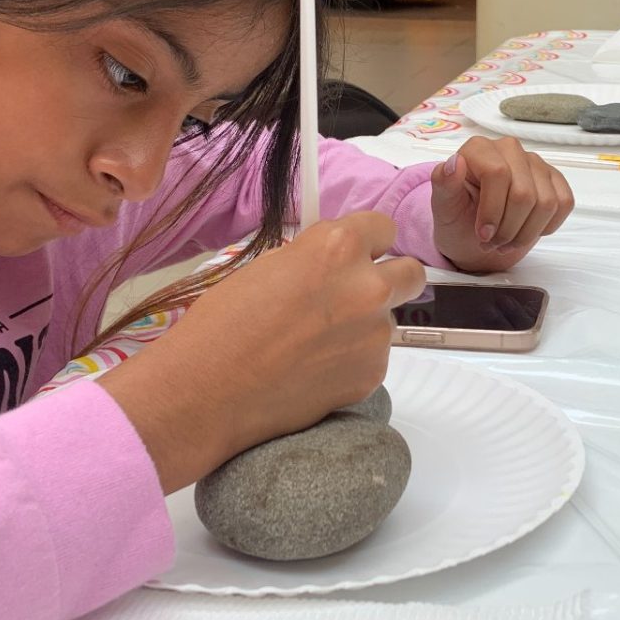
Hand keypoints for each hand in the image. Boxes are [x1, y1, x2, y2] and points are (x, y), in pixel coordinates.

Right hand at [98, 213, 424, 490]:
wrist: (208, 391)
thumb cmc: (222, 324)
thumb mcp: (268, 266)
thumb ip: (313, 258)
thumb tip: (333, 263)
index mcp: (338, 247)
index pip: (384, 227)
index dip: (368, 242)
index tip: (358, 253)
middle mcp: (367, 287)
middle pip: (411, 273)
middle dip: (390, 278)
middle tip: (356, 294)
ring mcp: (375, 335)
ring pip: (387, 320)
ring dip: (364, 325)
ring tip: (314, 343)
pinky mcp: (371, 375)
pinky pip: (373, 358)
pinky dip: (351, 362)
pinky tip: (313, 370)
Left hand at [430, 136, 574, 273]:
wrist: (477, 235)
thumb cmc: (457, 220)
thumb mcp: (443, 208)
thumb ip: (443, 184)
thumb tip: (455, 163)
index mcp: (478, 148)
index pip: (497, 174)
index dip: (492, 210)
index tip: (482, 235)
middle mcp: (509, 149)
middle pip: (524, 193)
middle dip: (508, 229)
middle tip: (492, 243)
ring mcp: (534, 163)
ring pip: (546, 203)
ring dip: (526, 233)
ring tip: (505, 242)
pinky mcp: (554, 180)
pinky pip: (564, 203)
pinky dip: (546, 227)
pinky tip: (526, 230)